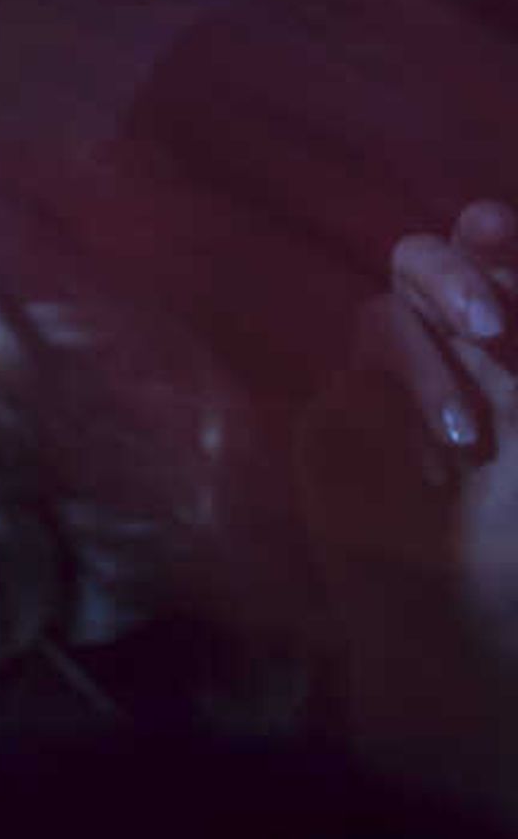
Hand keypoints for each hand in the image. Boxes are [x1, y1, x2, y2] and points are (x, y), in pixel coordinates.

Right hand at [333, 201, 517, 652]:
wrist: (472, 616)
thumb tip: (485, 222)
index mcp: (501, 338)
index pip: (486, 252)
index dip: (488, 236)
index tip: (494, 230)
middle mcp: (445, 346)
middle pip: (421, 260)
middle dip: (454, 279)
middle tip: (491, 327)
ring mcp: (385, 381)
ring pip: (382, 315)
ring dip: (431, 367)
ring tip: (466, 442)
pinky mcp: (336, 421)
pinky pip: (349, 382)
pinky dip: (395, 413)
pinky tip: (429, 473)